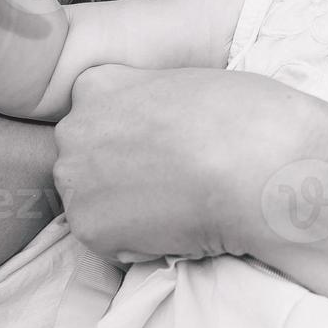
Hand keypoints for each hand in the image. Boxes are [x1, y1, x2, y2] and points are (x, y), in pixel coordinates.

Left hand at [52, 65, 327, 261]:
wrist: (254, 163)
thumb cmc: (241, 115)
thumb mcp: (188, 82)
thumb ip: (155, 101)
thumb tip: (161, 127)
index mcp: (97, 86)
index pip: (99, 116)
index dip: (133, 136)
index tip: (165, 146)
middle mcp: (74, 130)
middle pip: (87, 159)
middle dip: (120, 172)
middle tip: (171, 179)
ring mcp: (75, 180)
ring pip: (95, 203)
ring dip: (127, 209)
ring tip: (177, 204)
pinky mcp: (89, 228)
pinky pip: (112, 243)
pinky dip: (141, 244)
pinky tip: (176, 227)